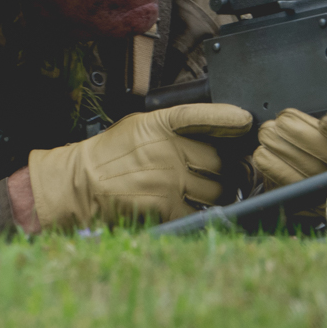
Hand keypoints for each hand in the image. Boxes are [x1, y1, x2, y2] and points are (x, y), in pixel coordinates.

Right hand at [17, 104, 253, 230]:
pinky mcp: (166, 207)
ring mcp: (169, 180)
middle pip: (220, 160)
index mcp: (160, 125)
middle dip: (227, 168)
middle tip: (229, 172)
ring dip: (218, 193)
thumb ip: (175, 128)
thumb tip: (217, 133)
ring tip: (207, 191)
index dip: (228, 118)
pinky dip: (200, 211)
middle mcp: (167, 150)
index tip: (246, 121)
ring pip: (217, 189)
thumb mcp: (140, 127)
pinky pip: (200, 211)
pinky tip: (189, 206)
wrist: (80, 184)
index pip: (203, 116)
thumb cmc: (111, 155)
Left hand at [250, 108, 326, 187]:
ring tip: (268, 133)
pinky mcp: (321, 205)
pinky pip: (295, 188)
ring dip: (283, 150)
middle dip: (300, 136)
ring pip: (311, 172)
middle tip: (280, 120)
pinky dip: (275, 170)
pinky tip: (264, 155)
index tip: (326, 121)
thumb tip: (323, 116)